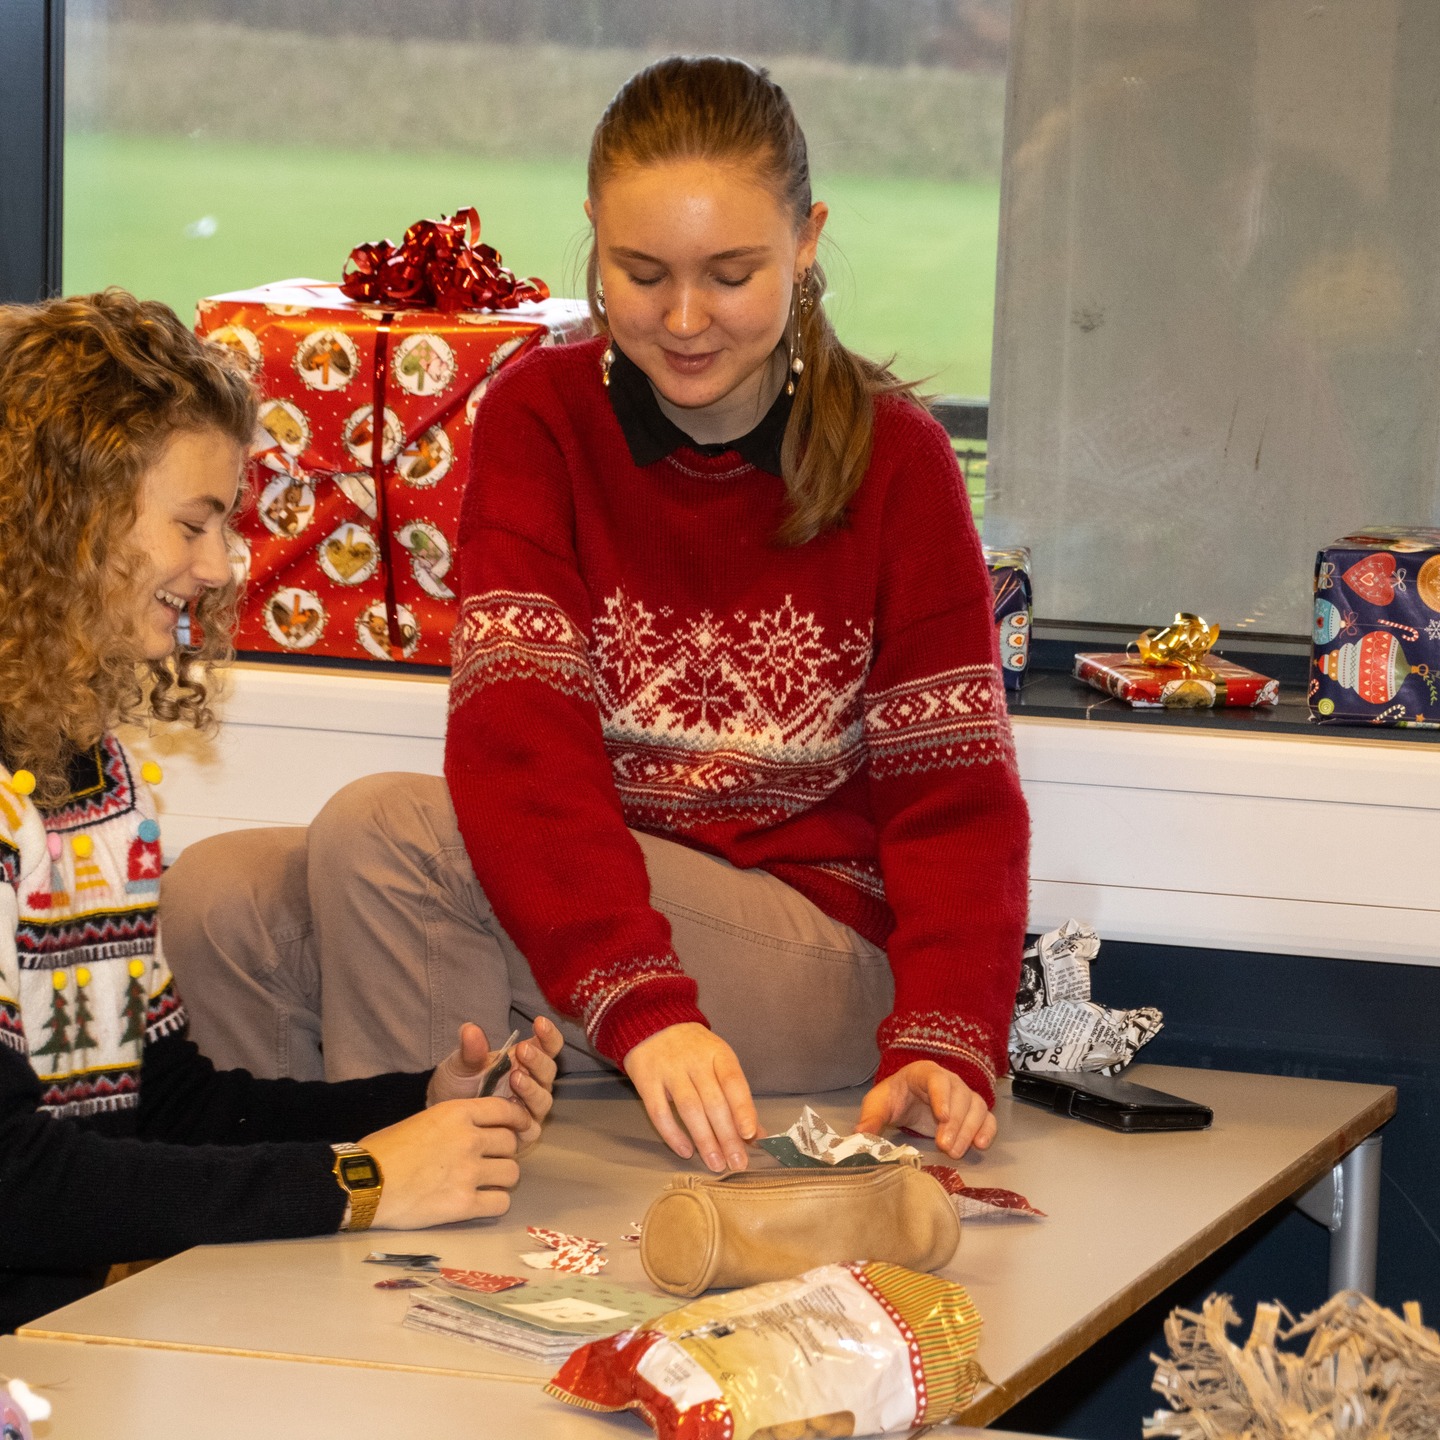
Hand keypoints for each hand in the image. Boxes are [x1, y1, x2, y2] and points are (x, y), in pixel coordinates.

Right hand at [361, 1098, 526, 1229]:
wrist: (362, 1184)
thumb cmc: (383, 1150)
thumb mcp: (423, 1119)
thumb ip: (454, 1122)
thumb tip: (476, 1130)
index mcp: (456, 1113)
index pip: (505, 1110)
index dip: (517, 1120)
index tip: (519, 1128)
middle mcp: (469, 1139)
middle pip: (511, 1143)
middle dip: (504, 1152)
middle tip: (490, 1161)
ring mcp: (468, 1171)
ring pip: (512, 1173)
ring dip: (502, 1178)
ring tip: (485, 1183)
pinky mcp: (463, 1204)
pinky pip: (500, 1204)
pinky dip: (494, 1204)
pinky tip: (481, 1203)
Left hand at [427, 1017, 563, 1150]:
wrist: (442, 1115)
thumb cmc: (458, 1085)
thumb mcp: (461, 1065)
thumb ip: (470, 1050)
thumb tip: (470, 1029)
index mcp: (525, 1061)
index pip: (548, 1046)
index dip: (549, 1035)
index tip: (539, 1022)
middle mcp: (533, 1083)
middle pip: (549, 1070)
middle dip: (538, 1060)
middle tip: (522, 1050)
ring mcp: (529, 1108)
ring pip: (544, 1098)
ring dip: (532, 1087)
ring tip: (515, 1077)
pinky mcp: (523, 1132)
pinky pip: (532, 1126)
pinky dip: (524, 1117)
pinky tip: (510, 1108)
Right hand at [623, 1022, 757, 1172]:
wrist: (651, 1024)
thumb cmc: (694, 1050)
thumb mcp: (719, 1062)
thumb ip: (736, 1097)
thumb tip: (758, 1134)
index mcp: (718, 1053)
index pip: (733, 1081)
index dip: (742, 1108)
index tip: (749, 1134)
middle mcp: (694, 1060)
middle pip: (713, 1101)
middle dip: (727, 1136)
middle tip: (737, 1163)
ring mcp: (669, 1070)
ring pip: (690, 1109)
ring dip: (704, 1139)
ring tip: (716, 1163)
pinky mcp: (647, 1081)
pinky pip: (660, 1112)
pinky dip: (673, 1134)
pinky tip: (686, 1151)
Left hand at [854, 1061, 995, 1158]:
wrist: (906, 1100)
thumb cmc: (894, 1098)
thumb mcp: (879, 1105)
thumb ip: (870, 1118)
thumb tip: (859, 1135)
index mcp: (925, 1073)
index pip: (937, 1080)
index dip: (942, 1097)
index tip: (942, 1117)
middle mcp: (950, 1081)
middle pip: (960, 1096)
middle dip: (955, 1123)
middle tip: (945, 1146)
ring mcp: (964, 1095)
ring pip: (976, 1107)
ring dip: (969, 1130)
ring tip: (955, 1152)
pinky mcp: (973, 1112)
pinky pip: (987, 1118)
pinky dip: (988, 1130)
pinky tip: (980, 1145)